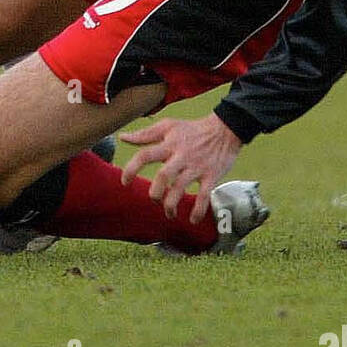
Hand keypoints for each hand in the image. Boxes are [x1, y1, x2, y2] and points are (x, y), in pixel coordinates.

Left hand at [120, 113, 241, 222]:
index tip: (124, 182)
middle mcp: (181, 156)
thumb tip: (122, 137)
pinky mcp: (211, 175)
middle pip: (163, 176)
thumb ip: (144, 134)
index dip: (132, 168)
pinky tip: (192, 220)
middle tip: (154, 200)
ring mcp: (196, 167)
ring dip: (172, 205)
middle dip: (155, 193)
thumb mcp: (167, 126)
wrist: (224, 130)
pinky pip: (204, 195)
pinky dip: (198, 210)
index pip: (145, 155)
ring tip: (169, 213)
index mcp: (168, 144)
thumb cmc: (192, 129)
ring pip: (181, 188)